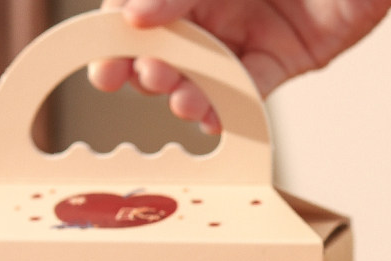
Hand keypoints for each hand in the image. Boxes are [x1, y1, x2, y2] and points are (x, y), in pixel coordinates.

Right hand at [89, 0, 390, 132]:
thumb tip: (135, 16)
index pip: (141, 10)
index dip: (118, 38)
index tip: (105, 67)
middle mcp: (213, 4)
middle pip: (170, 48)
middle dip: (152, 70)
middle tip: (147, 78)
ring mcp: (247, 31)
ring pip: (208, 73)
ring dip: (191, 92)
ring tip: (183, 100)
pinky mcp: (285, 56)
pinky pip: (254, 87)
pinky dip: (234, 105)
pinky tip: (214, 118)